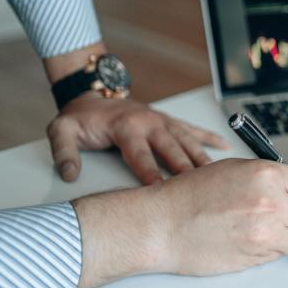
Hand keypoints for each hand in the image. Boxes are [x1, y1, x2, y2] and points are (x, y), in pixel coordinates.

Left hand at [47, 92, 229, 184]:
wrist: (92, 95)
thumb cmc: (80, 118)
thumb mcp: (61, 130)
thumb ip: (63, 152)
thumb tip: (69, 174)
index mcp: (126, 128)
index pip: (141, 157)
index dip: (152, 176)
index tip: (162, 193)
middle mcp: (150, 123)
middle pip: (173, 151)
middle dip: (187, 171)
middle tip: (201, 190)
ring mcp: (163, 121)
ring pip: (188, 142)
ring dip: (202, 159)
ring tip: (219, 176)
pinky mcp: (169, 121)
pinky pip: (193, 130)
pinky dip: (210, 138)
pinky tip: (226, 148)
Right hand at [71, 158, 287, 287]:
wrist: (163, 224)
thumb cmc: (190, 195)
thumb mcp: (236, 169)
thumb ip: (270, 178)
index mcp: (268, 175)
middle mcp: (271, 202)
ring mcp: (266, 232)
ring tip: (279, 231)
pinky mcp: (257, 256)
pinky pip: (282, 254)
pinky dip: (277, 249)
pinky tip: (257, 240)